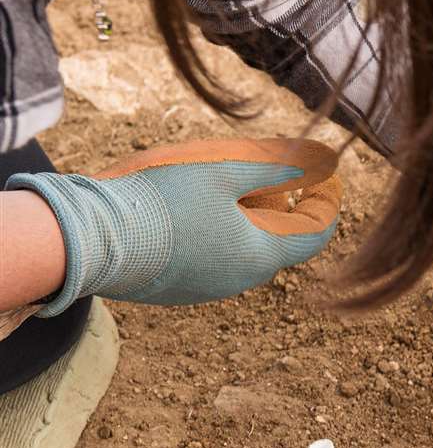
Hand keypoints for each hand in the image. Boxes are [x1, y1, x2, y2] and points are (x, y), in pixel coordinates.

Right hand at [13, 138, 341, 315]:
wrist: (90, 240)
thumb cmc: (162, 201)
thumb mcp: (226, 170)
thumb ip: (279, 164)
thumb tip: (325, 159)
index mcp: (261, 255)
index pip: (316, 234)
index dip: (327, 202)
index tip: (326, 175)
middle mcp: (241, 279)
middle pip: (278, 238)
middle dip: (279, 201)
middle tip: (266, 168)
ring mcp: (208, 288)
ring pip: (242, 246)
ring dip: (244, 214)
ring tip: (221, 181)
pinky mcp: (178, 287)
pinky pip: (212, 255)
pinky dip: (215, 228)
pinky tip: (188, 204)